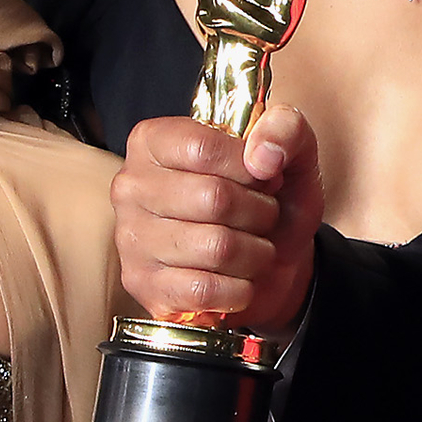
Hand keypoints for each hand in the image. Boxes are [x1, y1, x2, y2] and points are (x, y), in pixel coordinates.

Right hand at [114, 104, 324, 330]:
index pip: (204, 148)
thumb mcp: (291, 155)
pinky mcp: (143, 286)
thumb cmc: (270, 201)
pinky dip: (239, 289)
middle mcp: (131, 186)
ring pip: (216, 248)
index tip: (264, 178)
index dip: (250, 169)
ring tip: (253, 246)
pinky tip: (236, 278)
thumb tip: (262, 155)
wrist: (274, 264)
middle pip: (214, 198)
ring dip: (255, 253)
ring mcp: (130, 239)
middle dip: (259, 212)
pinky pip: (206, 291)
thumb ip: (286, 130)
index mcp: (153, 141)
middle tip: (263, 216)